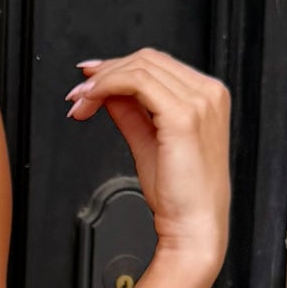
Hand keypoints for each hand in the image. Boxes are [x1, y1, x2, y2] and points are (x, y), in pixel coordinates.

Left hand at [66, 48, 230, 287]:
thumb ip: (130, 113)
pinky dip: (107, 87)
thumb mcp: (148, 142)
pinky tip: (91, 102)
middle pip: (147, 60)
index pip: (157, 65)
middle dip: (105, 73)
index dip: (117, 67)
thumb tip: (108, 93)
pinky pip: (137, 83)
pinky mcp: (184, 116)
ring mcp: (199, 102)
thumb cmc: (179, 196)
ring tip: (80, 103)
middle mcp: (208, 94)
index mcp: (206, 97)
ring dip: (101, 82)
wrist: (193, 227)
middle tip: (78, 95)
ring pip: (139, 68)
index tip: (88, 81)